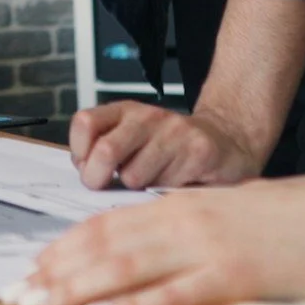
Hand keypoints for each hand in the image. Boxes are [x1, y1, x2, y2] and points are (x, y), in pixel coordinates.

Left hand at [3, 183, 304, 304]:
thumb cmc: (303, 224)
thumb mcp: (236, 216)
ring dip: (75, 289)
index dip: (63, 249)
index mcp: (184, 204)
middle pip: (103, 246)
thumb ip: (193, 230)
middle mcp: (186, 219)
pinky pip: (173, 294)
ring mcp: (209, 246)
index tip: (31, 270)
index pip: (107, 225)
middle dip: (53, 272)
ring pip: (125, 267)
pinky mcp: (236, 275)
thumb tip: (157, 251)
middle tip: (15, 294)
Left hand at [67, 102, 267, 189]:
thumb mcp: (132, 141)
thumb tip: (82, 173)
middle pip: (105, 150)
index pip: (84, 122)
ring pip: (134, 176)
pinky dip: (166, 193)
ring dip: (138, 188)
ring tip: (153, 181)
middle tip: (106, 187)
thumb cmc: (171, 148)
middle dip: (98, 179)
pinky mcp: (199, 150)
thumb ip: (103, 153)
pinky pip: (167, 185)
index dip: (79, 152)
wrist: (225, 141)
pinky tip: (176, 182)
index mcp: (124, 112)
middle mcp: (147, 117)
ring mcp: (174, 132)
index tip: (86, 166)